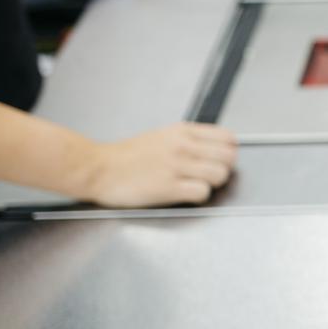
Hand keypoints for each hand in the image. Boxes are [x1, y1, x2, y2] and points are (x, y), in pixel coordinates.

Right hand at [83, 123, 236, 207]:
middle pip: (229, 157)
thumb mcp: (162, 136)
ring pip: (220, 174)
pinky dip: (199, 197)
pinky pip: (202, 192)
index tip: (220, 160)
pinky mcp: (168, 187)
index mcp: (183, 132)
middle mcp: (183, 146)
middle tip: (210, 176)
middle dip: (224, 169)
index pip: (228, 138)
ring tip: (198, 185)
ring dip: (214, 184)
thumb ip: (189, 140)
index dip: (229, 152)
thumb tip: (216, 149)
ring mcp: (176, 166)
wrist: (97, 168)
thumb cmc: (128, 156)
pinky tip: (187, 195)